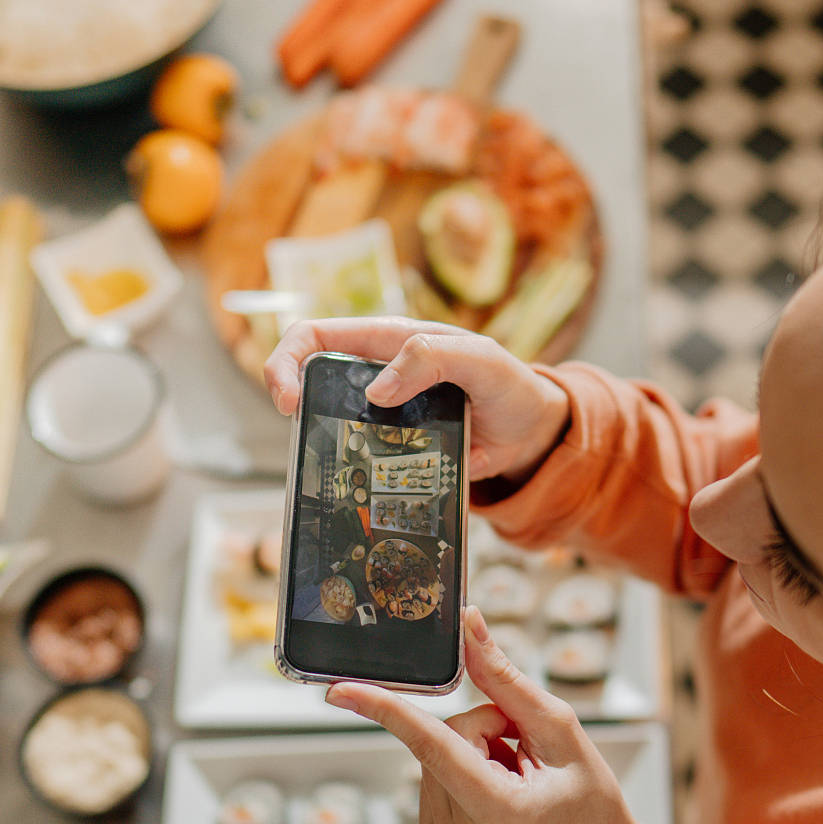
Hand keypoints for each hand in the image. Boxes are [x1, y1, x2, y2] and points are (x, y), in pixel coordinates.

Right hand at [263, 318, 570, 485]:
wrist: (535, 433)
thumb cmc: (510, 384)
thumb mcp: (481, 359)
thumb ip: (433, 358)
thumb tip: (376, 390)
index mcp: (389, 341)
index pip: (316, 335)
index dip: (288, 360)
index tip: (288, 398)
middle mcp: (377, 374)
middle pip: (309, 379)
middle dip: (291, 400)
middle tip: (297, 429)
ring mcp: (382, 414)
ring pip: (329, 423)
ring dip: (318, 441)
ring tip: (323, 460)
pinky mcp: (393, 448)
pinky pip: (356, 458)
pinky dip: (347, 472)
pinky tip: (350, 488)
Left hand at [325, 607, 649, 823]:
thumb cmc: (587, 798)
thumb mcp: (561, 730)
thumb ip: (506, 680)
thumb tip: (466, 624)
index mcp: (500, 812)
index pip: (432, 747)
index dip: (386, 710)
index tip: (340, 690)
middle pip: (444, 736)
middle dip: (484, 727)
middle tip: (525, 757)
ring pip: (435, 750)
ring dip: (477, 748)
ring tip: (516, 777)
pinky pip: (434, 770)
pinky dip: (467, 767)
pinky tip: (499, 788)